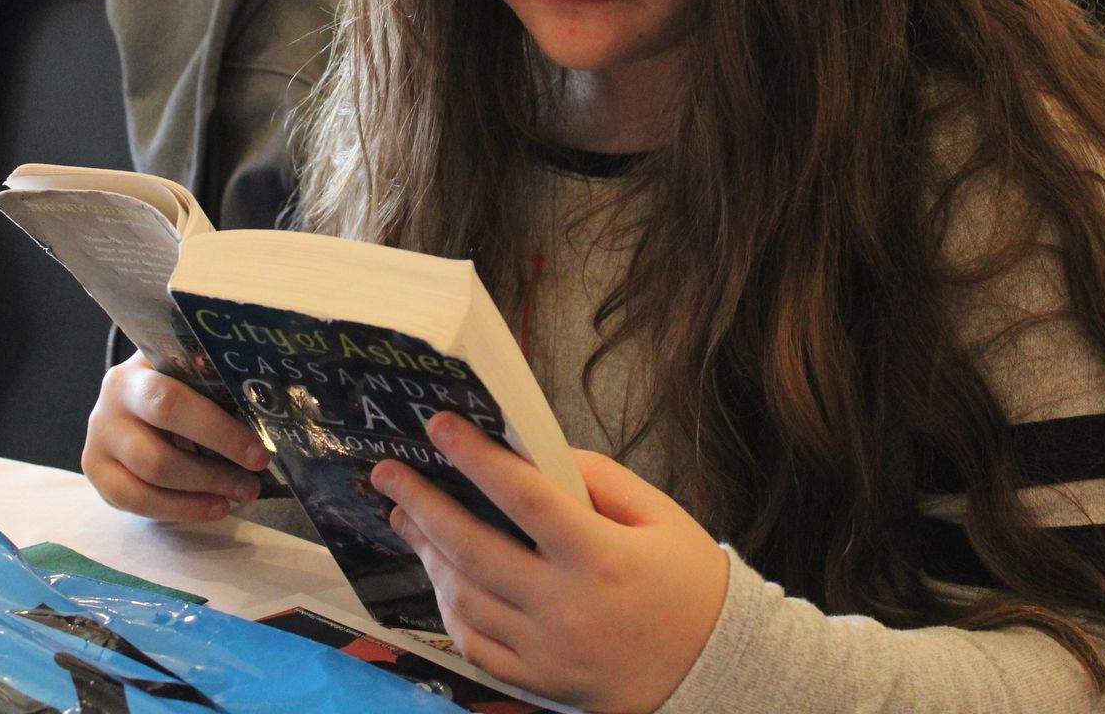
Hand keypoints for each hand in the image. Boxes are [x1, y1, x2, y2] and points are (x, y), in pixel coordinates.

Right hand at [81, 352, 271, 521]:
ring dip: (200, 495)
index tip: (258, 453)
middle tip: (253, 482)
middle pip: (157, 454)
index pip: (172, 405)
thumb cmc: (176, 382)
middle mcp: (108, 409)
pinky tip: (213, 507)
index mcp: (134, 375)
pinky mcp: (98, 475)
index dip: (217, 433)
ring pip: (149, 482)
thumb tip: (266, 409)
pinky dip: (180, 510)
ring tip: (240, 495)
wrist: (132, 396)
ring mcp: (97, 445)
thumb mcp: (191, 373)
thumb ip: (215, 381)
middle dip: (213, 473)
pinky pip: (137, 503)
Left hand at [371, 413, 728, 713]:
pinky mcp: (538, 681)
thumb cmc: (689, 583)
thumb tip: (533, 452)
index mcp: (601, 556)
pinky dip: (449, 607)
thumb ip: (598, 478)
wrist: (715, 671)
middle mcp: (567, 606)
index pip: (524, 497)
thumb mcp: (659, 517)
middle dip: (423, 503)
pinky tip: (439, 573)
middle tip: (390, 472)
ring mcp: (547, 650)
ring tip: (405, 516)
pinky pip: (475, 645)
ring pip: (465, 598)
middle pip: (474, 549)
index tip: (440, 425)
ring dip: (427, 552)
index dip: (476, 457)